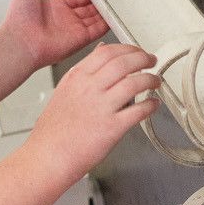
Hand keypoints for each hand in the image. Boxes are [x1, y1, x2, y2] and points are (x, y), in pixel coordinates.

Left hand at [2, 0, 107, 70]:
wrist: (20, 42)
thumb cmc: (19, 17)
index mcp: (54, 6)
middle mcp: (65, 18)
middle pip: (88, 9)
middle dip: (99, 3)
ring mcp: (73, 29)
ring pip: (94, 19)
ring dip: (105, 13)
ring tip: (117, 5)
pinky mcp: (79, 40)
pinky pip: (97, 31)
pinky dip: (106, 24)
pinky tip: (114, 17)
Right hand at [28, 41, 158, 185]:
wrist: (48, 156)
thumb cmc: (54, 131)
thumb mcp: (64, 91)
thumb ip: (84, 71)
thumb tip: (101, 52)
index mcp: (77, 78)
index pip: (107, 52)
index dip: (128, 48)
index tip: (136, 51)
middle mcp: (89, 89)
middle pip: (124, 62)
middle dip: (144, 58)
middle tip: (151, 61)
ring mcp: (101, 108)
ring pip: (135, 83)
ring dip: (150, 80)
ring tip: (155, 81)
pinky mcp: (112, 128)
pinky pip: (138, 111)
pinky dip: (150, 106)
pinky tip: (153, 105)